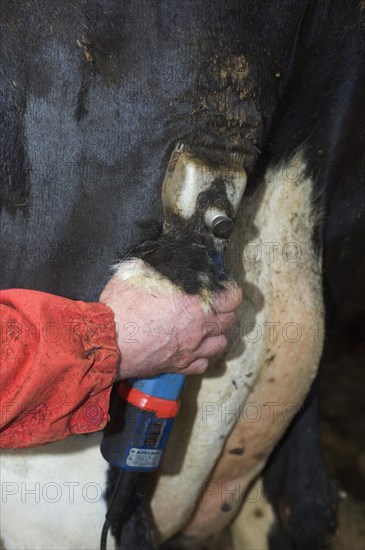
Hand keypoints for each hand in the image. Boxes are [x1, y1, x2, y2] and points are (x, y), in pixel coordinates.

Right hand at [100, 270, 241, 379]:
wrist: (107, 341)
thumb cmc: (122, 307)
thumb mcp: (138, 272)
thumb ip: (156, 265)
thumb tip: (161, 258)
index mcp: (195, 303)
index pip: (231, 298)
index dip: (230, 291)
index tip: (224, 288)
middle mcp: (198, 328)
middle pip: (229, 321)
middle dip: (224, 311)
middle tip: (214, 305)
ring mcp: (190, 349)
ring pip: (219, 345)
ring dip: (217, 335)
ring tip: (207, 328)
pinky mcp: (177, 366)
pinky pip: (201, 365)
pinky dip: (202, 357)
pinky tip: (194, 349)